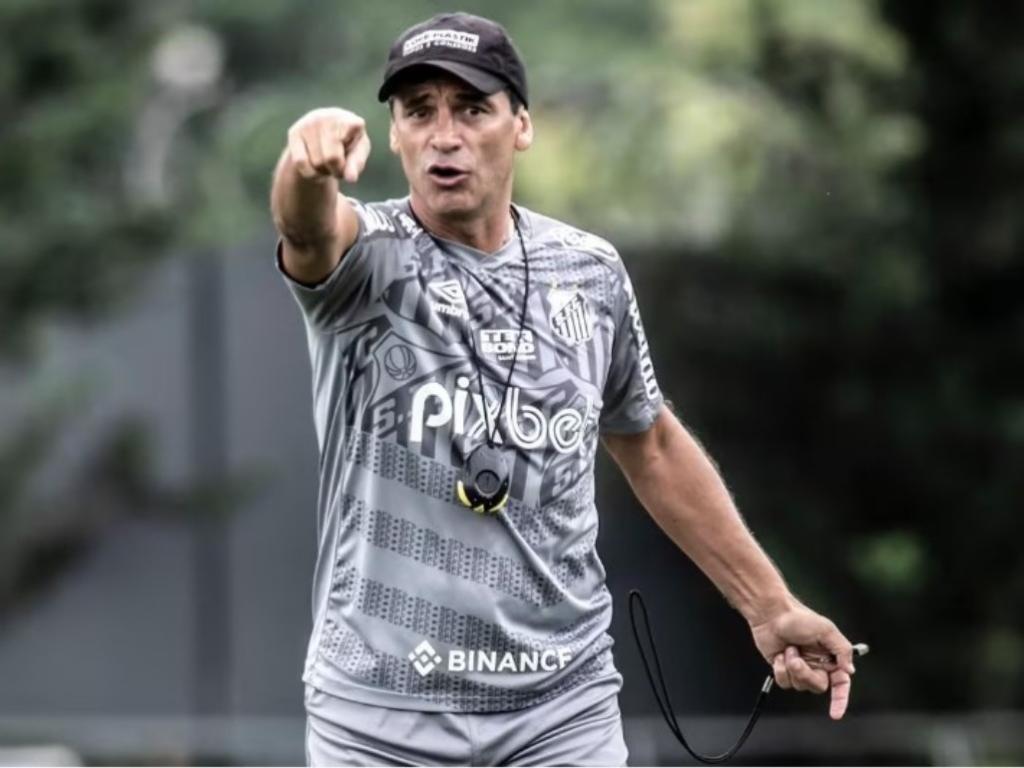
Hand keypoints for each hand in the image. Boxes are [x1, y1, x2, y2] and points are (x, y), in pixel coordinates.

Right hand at [286, 107, 370, 183]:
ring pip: (315, 163)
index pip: (344, 153)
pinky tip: (315, 163)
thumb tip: (351, 178)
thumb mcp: (358, 152)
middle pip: (330, 159)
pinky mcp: (294, 131)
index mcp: (348, 120)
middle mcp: (326, 117)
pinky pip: (300, 163)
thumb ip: (357, 164)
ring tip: (328, 160)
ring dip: (323, 171)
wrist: (329, 129)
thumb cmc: (349, 142)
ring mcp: (308, 123)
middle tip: (339, 163)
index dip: (347, 165)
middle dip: (336, 169)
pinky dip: (309, 172)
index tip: (350, 157)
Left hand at [749, 600, 855, 719]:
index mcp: (831, 656)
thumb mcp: (826, 629)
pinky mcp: (783, 669)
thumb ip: (842, 649)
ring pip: (799, 685)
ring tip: (788, 650)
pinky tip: (779, 655)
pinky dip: (780, 669)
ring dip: (791, 668)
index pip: (841, 683)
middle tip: (796, 660)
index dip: (840, 700)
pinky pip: (784, 682)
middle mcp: (817, 664)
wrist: (770, 614)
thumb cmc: (798, 617)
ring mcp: (799, 667)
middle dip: (805, 675)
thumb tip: (850, 670)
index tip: (835, 713)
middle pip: (818, 686)